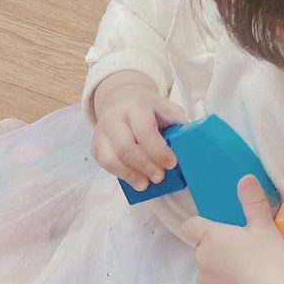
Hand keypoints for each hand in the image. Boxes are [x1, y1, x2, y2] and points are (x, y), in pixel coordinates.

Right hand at [91, 72, 184, 191]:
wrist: (120, 99)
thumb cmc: (149, 109)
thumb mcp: (165, 108)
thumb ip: (176, 122)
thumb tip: (187, 144)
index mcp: (137, 106)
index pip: (145, 130)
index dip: (158, 150)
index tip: (171, 164)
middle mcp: (115, 117)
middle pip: (125, 146)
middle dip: (144, 165)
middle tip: (159, 177)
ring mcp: (102, 131)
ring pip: (110, 158)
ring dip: (129, 174)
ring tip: (145, 185)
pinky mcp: (95, 144)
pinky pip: (104, 163)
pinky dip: (119, 174)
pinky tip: (133, 179)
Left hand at [180, 176, 283, 283]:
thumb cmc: (268, 258)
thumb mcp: (264, 226)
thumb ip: (253, 201)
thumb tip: (245, 178)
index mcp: (210, 236)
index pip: (190, 226)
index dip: (201, 226)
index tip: (220, 230)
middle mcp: (200, 257)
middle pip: (200, 246)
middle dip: (215, 246)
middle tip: (241, 249)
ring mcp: (202, 278)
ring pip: (205, 266)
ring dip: (217, 265)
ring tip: (243, 268)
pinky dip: (220, 283)